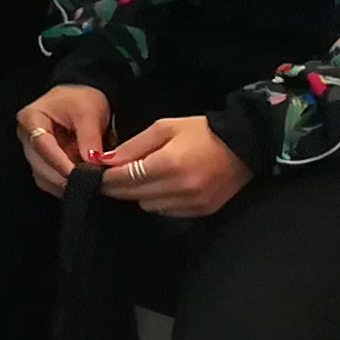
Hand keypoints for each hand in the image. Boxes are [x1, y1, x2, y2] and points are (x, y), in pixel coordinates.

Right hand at [16, 82, 112, 196]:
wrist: (82, 100)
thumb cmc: (82, 100)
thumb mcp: (89, 113)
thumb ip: (89, 138)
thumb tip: (93, 162)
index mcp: (31, 118)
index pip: (42, 144)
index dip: (59, 161)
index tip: (77, 174)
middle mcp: (26, 136)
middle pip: (38, 164)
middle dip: (62, 177)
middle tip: (87, 185)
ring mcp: (33, 151)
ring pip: (42, 176)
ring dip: (63, 184)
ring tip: (87, 186)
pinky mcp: (43, 161)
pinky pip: (49, 179)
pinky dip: (64, 185)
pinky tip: (81, 185)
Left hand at [103, 112, 251, 218]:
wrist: (245, 145)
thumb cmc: (201, 131)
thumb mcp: (164, 128)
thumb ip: (133, 146)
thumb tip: (105, 161)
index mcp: (169, 164)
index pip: (126, 178)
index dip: (106, 178)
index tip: (94, 173)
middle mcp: (181, 188)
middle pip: (134, 195)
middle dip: (117, 187)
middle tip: (108, 178)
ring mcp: (193, 203)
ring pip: (149, 206)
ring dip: (138, 195)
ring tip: (137, 180)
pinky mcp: (203, 211)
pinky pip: (168, 212)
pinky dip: (158, 202)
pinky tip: (159, 188)